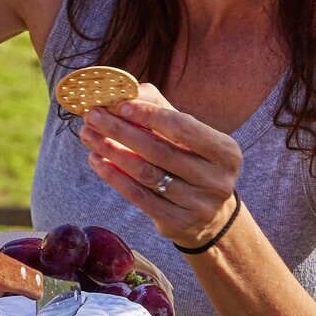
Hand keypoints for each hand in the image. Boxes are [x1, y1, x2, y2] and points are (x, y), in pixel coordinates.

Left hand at [79, 84, 246, 247]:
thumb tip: (124, 92)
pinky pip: (138, 196)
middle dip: (120, 130)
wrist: (208, 214)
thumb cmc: (192, 161)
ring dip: (111, 152)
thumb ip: (160, 108)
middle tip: (92, 116)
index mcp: (226, 152)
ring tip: (89, 136)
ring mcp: (199, 205)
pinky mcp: (178, 223)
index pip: (183, 127)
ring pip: (146, 174)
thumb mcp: (188, 135)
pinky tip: (97, 161)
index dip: (149, 114)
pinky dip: (114, 177)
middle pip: (159, 151)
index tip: (117, 104)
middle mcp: (217, 180)